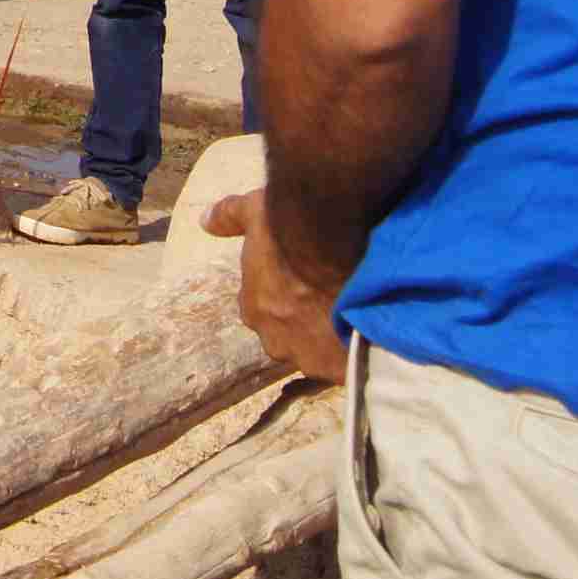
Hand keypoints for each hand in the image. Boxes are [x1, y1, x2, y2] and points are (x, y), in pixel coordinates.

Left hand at [200, 192, 347, 384]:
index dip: (287, 296)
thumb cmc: (290, 229)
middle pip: (293, 336)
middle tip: (334, 298)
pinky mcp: (342, 367)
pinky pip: (350, 364)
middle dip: (309, 323)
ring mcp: (310, 358)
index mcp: (254, 310)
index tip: (305, 284)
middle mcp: (277, 341)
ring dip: (336, 338)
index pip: (267, 309)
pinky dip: (359, 352)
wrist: (337, 246)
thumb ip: (230, 217)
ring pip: (323, 353)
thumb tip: (205, 221)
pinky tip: (372, 334)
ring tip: (358, 314)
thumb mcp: (256, 211)